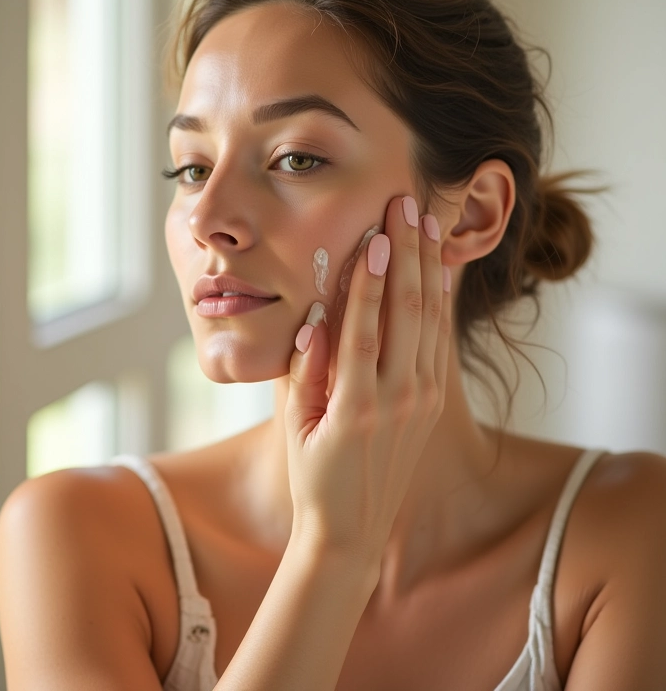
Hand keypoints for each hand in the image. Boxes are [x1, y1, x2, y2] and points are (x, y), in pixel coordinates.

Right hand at [285, 195, 451, 561]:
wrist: (352, 530)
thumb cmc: (313, 478)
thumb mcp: (296, 428)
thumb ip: (305, 373)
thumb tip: (314, 320)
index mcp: (356, 405)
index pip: (366, 327)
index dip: (370, 279)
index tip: (376, 235)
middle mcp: (398, 399)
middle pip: (407, 312)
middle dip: (408, 254)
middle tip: (405, 207)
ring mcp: (422, 401)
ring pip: (431, 322)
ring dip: (429, 269)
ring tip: (425, 225)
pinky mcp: (432, 404)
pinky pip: (439, 343)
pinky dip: (441, 303)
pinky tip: (441, 272)